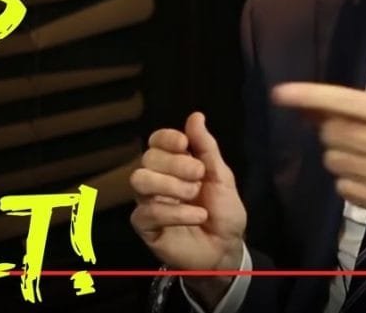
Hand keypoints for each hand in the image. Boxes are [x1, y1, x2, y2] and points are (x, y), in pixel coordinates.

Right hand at [130, 112, 246, 306]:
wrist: (226, 250)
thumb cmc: (223, 213)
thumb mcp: (221, 177)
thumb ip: (206, 147)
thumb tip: (195, 116)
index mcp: (174, 164)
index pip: (156, 141)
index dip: (166, 138)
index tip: (184, 144)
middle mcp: (157, 180)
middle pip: (148, 158)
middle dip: (175, 164)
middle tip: (199, 177)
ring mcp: (148, 202)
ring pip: (139, 180)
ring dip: (170, 185)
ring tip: (194, 196)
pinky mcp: (145, 226)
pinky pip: (147, 211)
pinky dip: (176, 212)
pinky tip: (196, 216)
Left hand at [272, 82, 365, 241]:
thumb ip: (356, 110)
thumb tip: (307, 107)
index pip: (340, 101)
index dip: (307, 96)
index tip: (280, 93)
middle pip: (328, 134)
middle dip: (333, 134)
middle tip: (355, 138)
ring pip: (331, 161)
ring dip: (341, 159)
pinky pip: (342, 186)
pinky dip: (349, 182)